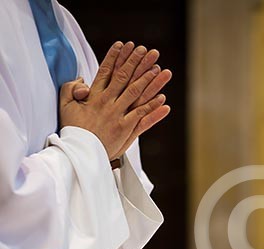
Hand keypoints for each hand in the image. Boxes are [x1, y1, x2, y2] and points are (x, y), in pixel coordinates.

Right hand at [60, 42, 170, 159]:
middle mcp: (108, 103)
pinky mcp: (126, 130)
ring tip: (161, 69)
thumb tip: (83, 80)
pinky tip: (163, 99)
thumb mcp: (65, 106)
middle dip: (138, 62)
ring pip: (137, 94)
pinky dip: (153, 108)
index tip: (125, 45)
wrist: (79, 154)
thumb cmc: (73, 130)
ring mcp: (118, 116)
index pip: (107, 71)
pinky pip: (142, 117)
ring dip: (150, 81)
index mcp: (94, 96)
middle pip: (125, 78)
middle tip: (149, 51)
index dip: (117, 57)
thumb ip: (71, 89)